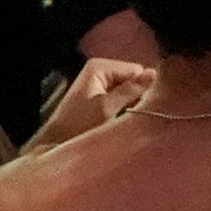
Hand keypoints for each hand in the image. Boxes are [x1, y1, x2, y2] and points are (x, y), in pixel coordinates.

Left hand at [29, 56, 158, 153]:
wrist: (56, 143)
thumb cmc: (79, 125)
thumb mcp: (107, 108)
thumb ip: (131, 90)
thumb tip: (155, 74)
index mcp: (100, 67)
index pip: (136, 69)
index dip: (143, 87)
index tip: (146, 106)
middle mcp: (100, 69)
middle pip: (132, 79)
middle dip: (137, 95)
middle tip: (137, 114)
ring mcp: (99, 82)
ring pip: (128, 89)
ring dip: (131, 104)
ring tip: (130, 118)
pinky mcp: (99, 96)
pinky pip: (121, 97)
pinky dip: (124, 108)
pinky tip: (123, 119)